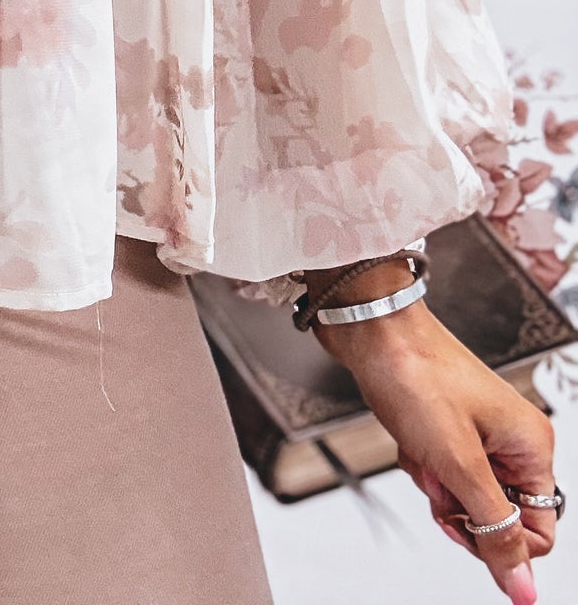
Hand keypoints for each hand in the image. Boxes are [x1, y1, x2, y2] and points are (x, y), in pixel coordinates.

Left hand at [313, 271, 557, 602]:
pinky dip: (419, 462)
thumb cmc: (415, 372)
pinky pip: (439, 470)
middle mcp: (510, 439)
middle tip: (439, 477)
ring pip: (463, 494)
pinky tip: (408, 439)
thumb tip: (523, 588)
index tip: (463, 522)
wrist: (369, 328)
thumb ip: (494, 529)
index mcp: (531, 446)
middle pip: (496, 515)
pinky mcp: (445, 426)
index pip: (537, 531)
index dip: (497, 539)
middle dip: (459, 505)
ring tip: (421, 449)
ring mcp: (477, 432)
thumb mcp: (459, 463)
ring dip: (434, 481)